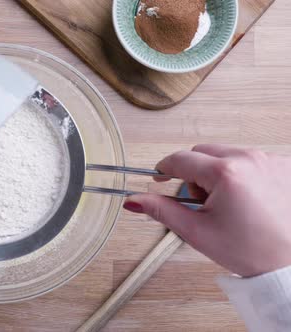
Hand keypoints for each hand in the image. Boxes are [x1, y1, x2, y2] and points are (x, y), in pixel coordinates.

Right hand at [124, 144, 290, 276]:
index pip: (180, 159)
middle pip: (202, 153)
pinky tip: (246, 200)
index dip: (163, 170)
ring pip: (225, 154)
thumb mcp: (197, 232)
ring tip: (228, 205)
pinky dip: (240, 174)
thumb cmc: (253, 251)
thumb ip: (161, 211)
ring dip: (217, 173)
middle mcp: (249, 159)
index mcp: (226, 173)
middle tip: (202, 203)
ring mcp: (270, 160)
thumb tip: (134, 201)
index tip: (158, 178)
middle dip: (193, 174)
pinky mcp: (284, 165)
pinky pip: (249, 160)